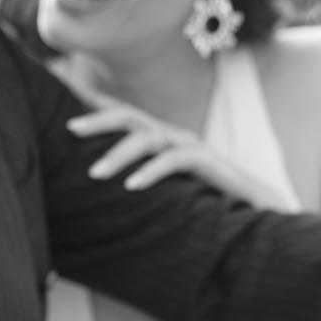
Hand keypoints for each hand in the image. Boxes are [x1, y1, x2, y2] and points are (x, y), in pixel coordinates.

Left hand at [68, 97, 283, 203]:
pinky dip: (152, 171)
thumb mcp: (164, 191)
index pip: (122, 117)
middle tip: (70, 130)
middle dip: (98, 121)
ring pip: (148, 137)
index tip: (62, 109)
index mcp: (160, 139)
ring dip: (119, 154)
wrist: (258, 212)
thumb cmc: (207, 204)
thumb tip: (96, 190)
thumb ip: (138, 182)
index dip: (93, 109)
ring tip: (95, 174)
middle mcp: (173, 136)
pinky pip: (175, 160)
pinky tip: (132, 186)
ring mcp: (191, 146)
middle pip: (129, 116)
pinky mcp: (208, 162)